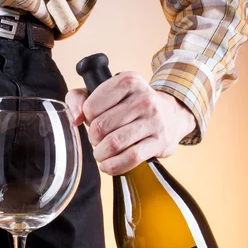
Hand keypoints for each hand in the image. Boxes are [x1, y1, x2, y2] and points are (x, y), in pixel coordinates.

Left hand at [66, 72, 196, 174]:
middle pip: (101, 126)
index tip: (94, 120)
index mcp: (128, 81)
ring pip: (114, 143)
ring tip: (101, 153)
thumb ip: (79, 98)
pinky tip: (108, 165)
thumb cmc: (131, 105)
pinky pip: (131, 157)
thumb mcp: (107, 92)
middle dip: (93, 138)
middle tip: (97, 140)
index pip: (91, 106)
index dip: (87, 118)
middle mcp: (144, 98)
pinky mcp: (160, 142)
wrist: (171, 115)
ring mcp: (154, 120)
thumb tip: (76, 118)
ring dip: (101, 153)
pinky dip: (114, 165)